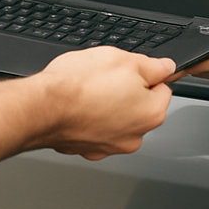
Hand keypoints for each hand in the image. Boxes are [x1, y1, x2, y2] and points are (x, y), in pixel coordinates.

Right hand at [36, 47, 174, 158]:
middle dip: (127, 92)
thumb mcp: (124, 59)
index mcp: (151, 113)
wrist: (42, 107)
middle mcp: (135, 136)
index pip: (163, 88)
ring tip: (89, 91)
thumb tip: (166, 67)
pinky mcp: (87, 148)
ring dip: (108, 106)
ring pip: (117, 118)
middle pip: (140, 106)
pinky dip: (89, 119)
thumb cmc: (80, 85)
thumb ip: (152, 66)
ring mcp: (110, 146)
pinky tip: (78, 106)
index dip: (146, 75)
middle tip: (106, 78)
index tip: (130, 70)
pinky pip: (95, 129)